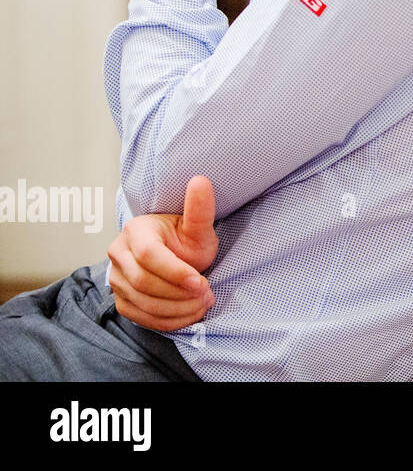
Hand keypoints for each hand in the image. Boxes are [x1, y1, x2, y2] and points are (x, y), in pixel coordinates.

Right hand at [108, 176, 219, 331]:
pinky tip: (190, 313)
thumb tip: (201, 180)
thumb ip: (199, 208)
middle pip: (144, 282)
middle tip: (207, 294)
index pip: (150, 255)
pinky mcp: (121, 299)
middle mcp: (118, 254)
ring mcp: (115, 278)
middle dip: (179, 293)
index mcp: (136, 231)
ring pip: (143, 302)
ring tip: (203, 302)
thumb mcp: (197, 225)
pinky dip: (168, 321)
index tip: (202, 282)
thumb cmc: (185, 238)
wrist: (173, 253)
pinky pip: (141, 317)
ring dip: (178, 309)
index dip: (176, 272)